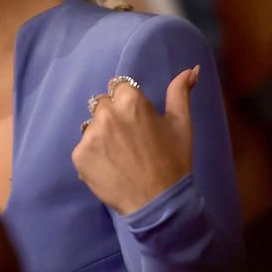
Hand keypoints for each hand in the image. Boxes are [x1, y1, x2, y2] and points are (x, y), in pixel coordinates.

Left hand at [71, 68, 196, 213]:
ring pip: (91, 126)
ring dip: (101, 135)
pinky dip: (93, 156)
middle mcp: (107, 113)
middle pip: (102, 105)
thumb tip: (191, 69)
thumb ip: (180, 92)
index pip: (119, 87)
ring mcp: (90, 135)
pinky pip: (83, 148)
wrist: (158, 203)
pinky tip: (110, 168)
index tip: (137, 121)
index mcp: (131, 101)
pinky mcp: (79, 156)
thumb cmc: (173, 161)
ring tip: (119, 156)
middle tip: (129, 140)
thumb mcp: (181, 124)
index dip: (128, 103)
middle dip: (113, 117)